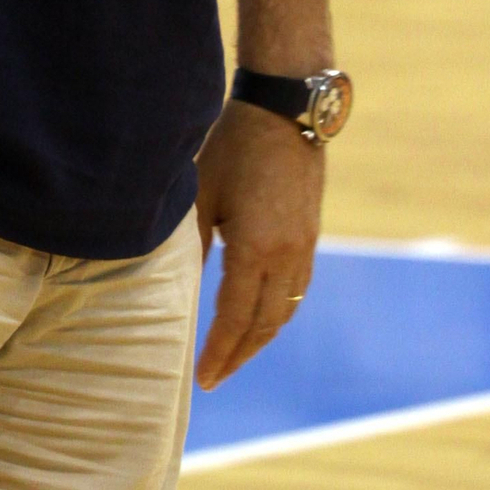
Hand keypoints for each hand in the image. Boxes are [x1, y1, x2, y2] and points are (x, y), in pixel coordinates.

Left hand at [194, 100, 323, 390]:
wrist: (285, 111)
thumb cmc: (235, 147)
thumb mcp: (203, 194)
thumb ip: (193, 244)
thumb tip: (179, 287)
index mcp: (256, 249)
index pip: (235, 318)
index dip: (219, 352)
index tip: (202, 378)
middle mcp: (287, 256)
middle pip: (264, 325)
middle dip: (238, 355)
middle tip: (214, 376)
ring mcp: (304, 247)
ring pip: (285, 312)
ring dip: (260, 338)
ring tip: (234, 353)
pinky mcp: (310, 235)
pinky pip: (297, 290)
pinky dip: (277, 313)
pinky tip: (260, 315)